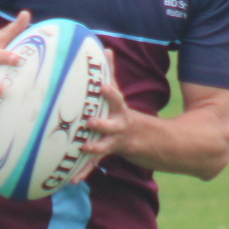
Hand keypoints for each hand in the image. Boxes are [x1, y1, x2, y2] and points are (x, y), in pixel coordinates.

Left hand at [74, 57, 130, 176]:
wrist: (156, 142)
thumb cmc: (128, 116)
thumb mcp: (121, 97)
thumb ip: (112, 74)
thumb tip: (107, 48)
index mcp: (119, 109)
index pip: (115, 97)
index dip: (110, 92)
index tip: (104, 86)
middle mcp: (119, 124)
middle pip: (110, 123)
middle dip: (101, 123)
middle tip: (90, 121)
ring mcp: (116, 140)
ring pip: (104, 144)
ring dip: (95, 147)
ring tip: (84, 148)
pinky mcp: (111, 153)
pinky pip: (96, 163)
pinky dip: (85, 171)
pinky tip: (72, 180)